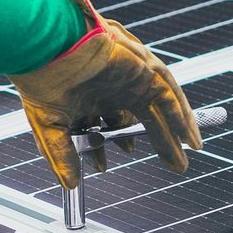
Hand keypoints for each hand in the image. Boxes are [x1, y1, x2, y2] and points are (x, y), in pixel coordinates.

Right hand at [8, 0, 199, 190]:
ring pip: (159, 107)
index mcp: (91, 94)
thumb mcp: (50, 127)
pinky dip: (181, 116)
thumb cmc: (42, 78)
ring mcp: (131, 76)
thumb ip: (63, 156)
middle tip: (173, 165)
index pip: (107, 123)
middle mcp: (114, 84)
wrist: (47, 47)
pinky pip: (168, 95)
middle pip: (142, 117)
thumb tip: (70, 185)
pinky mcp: (144, 69)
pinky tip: (189, 139)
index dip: (108, 146)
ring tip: (184, 157)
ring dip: (174, 133)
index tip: (103, 166)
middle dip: (159, 142)